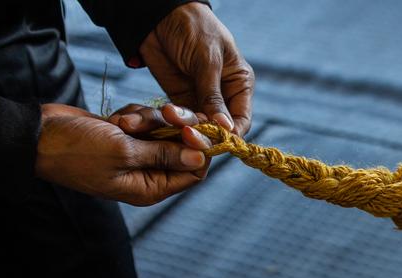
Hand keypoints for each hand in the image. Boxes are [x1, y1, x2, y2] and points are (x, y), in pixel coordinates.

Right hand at [34, 103, 209, 205]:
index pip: (194, 173)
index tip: (192, 127)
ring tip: (121, 122)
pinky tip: (114, 118)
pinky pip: (146, 121)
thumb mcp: (124, 152)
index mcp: (151, 188)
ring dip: (148, 119)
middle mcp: (148, 174)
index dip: (199, 149)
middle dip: (172, 128)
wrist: (39, 135)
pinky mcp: (127, 136)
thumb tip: (200, 158)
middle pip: (183, 148)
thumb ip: (164, 155)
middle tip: (164, 113)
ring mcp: (137, 154)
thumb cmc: (77, 150)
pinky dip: (135, 115)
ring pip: (164, 130)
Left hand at [139, 3, 253, 135]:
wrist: (160, 15)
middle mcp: (224, 96)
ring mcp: (201, 99)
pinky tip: (165, 112)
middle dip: (206, 133)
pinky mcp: (180, 99)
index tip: (218, 139)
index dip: (231, 134)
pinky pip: (180, 119)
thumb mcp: (207, 60)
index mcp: (239, 84)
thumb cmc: (193, 27)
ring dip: (185, 125)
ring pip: (198, 126)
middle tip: (189, 135)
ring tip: (171, 114)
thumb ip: (213, 95)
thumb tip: (226, 127)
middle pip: (220, 128)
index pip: (242, 120)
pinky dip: (172, 120)